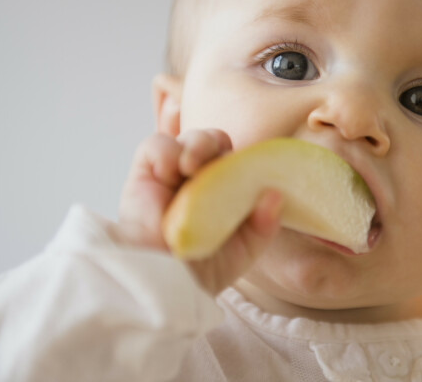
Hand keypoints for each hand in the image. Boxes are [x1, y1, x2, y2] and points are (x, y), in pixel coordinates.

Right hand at [118, 129, 281, 294]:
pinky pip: (156, 144)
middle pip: (215, 143)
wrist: (165, 283)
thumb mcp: (245, 249)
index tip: (250, 172)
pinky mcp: (145, 173)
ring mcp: (171, 175)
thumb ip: (264, 223)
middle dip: (219, 146)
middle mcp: (198, 180)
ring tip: (192, 167)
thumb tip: (275, 194)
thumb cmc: (202, 271)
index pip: (237, 160)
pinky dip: (167, 151)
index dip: (244, 160)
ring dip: (198, 144)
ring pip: (190, 138)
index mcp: (222, 191)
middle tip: (221, 165)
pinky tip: (171, 172)